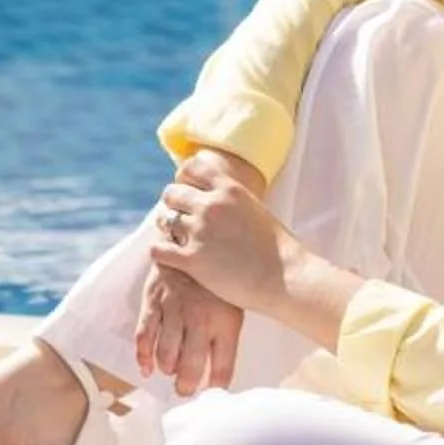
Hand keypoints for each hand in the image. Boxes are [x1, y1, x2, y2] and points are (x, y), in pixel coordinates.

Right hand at [135, 262, 243, 394]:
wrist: (192, 243)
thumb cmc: (217, 284)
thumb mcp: (234, 306)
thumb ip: (227, 340)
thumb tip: (219, 378)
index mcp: (226, 321)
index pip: (223, 368)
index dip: (216, 387)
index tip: (212, 393)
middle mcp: (200, 318)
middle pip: (191, 367)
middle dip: (187, 386)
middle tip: (186, 390)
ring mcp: (174, 310)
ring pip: (166, 355)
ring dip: (167, 369)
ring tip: (171, 371)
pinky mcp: (153, 302)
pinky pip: (144, 336)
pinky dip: (143, 357)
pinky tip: (147, 368)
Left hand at [149, 152, 297, 317]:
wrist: (286, 278)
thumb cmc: (277, 249)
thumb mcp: (255, 210)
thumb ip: (232, 201)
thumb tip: (216, 198)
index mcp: (229, 189)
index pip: (191, 166)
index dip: (183, 178)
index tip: (186, 192)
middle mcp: (211, 205)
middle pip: (171, 193)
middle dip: (173, 206)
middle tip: (180, 220)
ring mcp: (200, 231)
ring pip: (164, 220)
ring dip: (167, 230)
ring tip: (177, 241)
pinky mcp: (193, 259)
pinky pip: (158, 249)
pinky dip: (160, 253)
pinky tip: (171, 259)